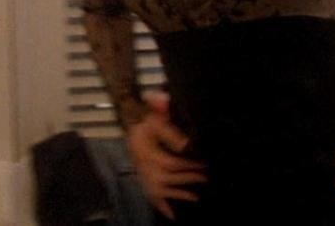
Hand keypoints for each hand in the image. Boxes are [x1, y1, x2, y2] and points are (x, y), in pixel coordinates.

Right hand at [127, 94, 207, 219]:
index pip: (170, 163)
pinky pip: (150, 194)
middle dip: (186, 179)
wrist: (130, 119)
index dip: (188, 166)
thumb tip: (184, 142)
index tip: (203, 166)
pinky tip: (171, 214)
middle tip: (204, 178)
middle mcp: (143, 165)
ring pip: (158, 189)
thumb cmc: (144, 118)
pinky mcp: (142, 175)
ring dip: (176, 194)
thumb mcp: (156, 119)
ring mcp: (142, 172)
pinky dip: (160, 205)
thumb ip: (168, 128)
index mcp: (147, 152)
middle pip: (166, 178)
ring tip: (195, 197)